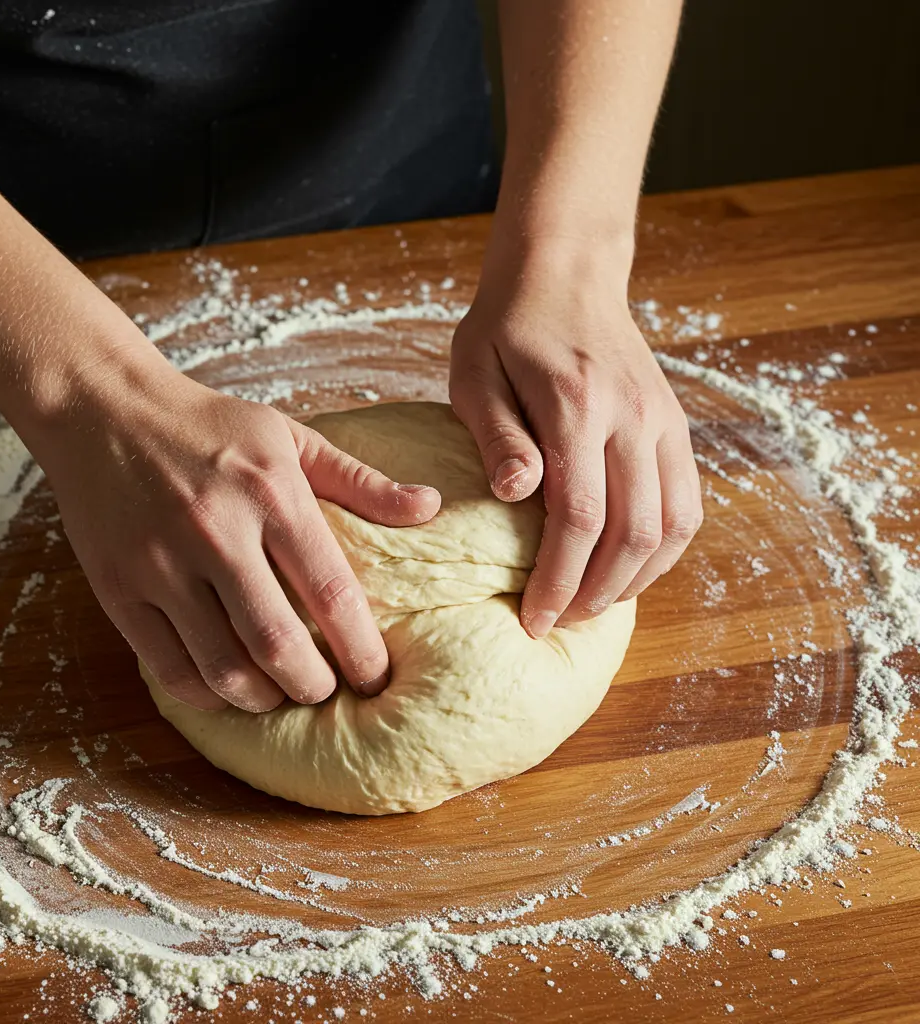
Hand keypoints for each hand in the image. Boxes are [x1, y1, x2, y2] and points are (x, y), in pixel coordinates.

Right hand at [36, 359, 440, 710]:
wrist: (103, 409)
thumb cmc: (210, 425)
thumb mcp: (291, 438)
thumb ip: (361, 481)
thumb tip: (431, 507)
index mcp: (271, 493)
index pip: (332, 593)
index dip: (363, 650)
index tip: (378, 677)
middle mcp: (217, 531)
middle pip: (279, 643)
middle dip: (315, 685)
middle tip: (328, 692)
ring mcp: (160, 564)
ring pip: (222, 667)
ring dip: (262, 697)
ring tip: (280, 694)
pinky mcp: (117, 588)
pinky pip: (167, 667)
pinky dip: (205, 693)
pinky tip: (226, 688)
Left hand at [450, 245, 701, 636]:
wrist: (566, 273)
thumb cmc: (507, 328)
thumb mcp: (475, 374)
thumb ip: (498, 436)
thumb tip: (517, 495)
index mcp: (576, 406)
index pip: (579, 517)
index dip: (558, 579)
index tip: (533, 619)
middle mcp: (633, 417)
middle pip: (633, 533)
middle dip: (595, 593)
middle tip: (559, 622)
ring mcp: (664, 421)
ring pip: (672, 526)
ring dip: (636, 579)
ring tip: (593, 604)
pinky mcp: (677, 424)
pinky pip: (687, 503)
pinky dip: (665, 549)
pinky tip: (631, 568)